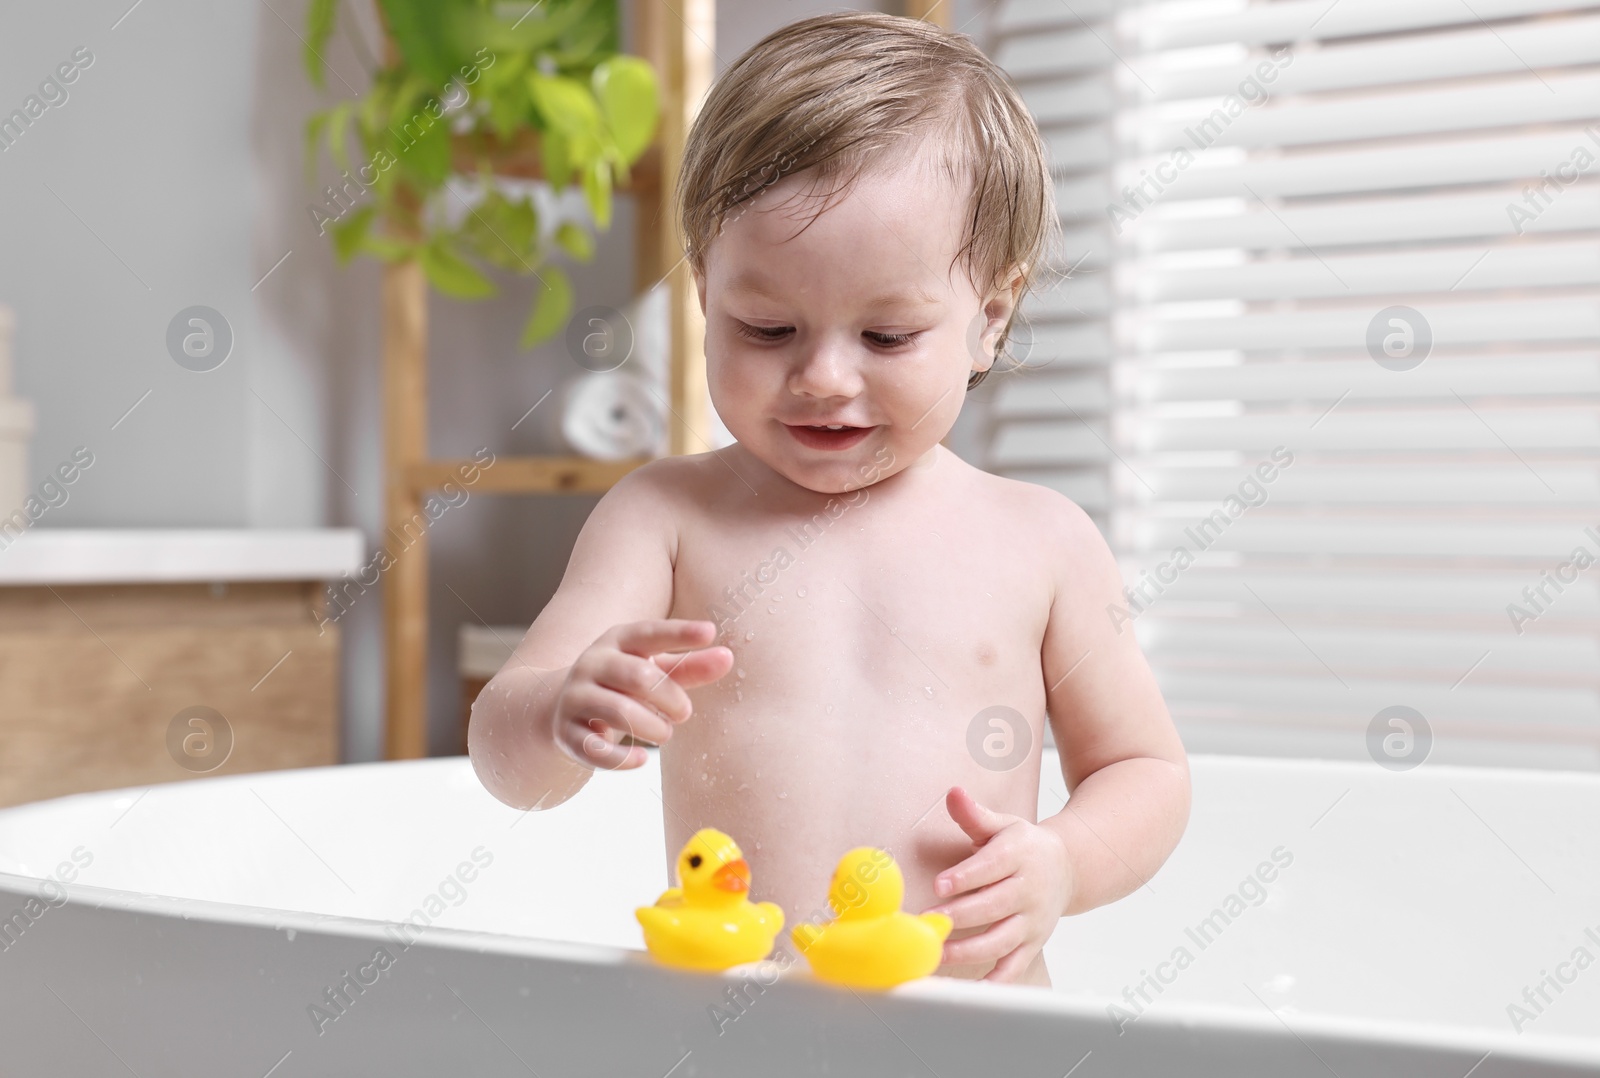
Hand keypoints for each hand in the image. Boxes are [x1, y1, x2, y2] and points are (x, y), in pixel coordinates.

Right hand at [551, 620, 731, 770]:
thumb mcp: (654, 670)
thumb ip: (690, 666)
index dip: (679, 633)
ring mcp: (576, 697)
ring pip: (616, 711)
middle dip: (668, 696)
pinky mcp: (567, 733)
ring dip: (651, 727)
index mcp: (617, 641)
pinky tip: (642, 760)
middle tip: (685, 712)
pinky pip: (594, 749)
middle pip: (635, 675)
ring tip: (665, 733)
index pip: (649, 633)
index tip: (711, 632)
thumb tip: (727, 657)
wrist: (559, 706)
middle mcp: (592, 664)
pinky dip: (621, 758)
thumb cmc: (623, 684)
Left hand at [925, 786, 1073, 982]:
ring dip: (969, 949)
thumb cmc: (1022, 845)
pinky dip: (996, 979)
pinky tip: (972, 987)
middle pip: (994, 906)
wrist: (1067, 868)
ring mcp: (1032, 920)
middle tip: (930, 921)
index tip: (939, 884)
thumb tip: (953, 793)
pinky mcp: (1033, 943)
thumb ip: (974, 815)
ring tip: (938, 951)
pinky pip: (1014, 965)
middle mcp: (1029, 890)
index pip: (991, 867)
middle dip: (961, 915)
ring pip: (1001, 939)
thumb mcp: (1002, 824)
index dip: (966, 877)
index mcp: (1019, 855)